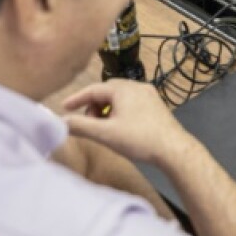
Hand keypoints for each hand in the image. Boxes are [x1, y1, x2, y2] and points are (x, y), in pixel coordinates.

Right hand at [62, 80, 196, 170]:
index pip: (93, 89)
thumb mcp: (105, 134)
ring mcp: (149, 95)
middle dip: (93, 106)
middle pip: (106, 92)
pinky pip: (131, 103)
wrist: (174, 150)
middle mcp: (137, 86)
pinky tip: (120, 128)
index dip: (76, 99)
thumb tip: (61, 122)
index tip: (64, 108)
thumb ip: (81, 126)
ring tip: (104, 128)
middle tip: (88, 123)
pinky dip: (120, 112)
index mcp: (123, 88)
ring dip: (107, 110)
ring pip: (120, 98)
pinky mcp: (156, 105)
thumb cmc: (138, 139)